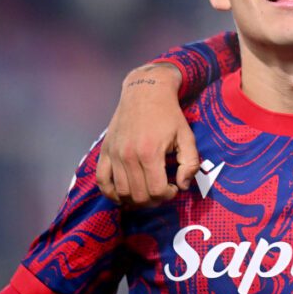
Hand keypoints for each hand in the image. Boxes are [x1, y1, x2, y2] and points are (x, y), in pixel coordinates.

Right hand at [95, 64, 198, 206]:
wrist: (145, 93)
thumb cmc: (169, 115)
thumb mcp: (187, 136)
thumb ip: (190, 162)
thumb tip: (184, 185)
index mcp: (150, 152)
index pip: (156, 190)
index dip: (168, 195)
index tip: (175, 188)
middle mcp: (128, 156)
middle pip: (138, 195)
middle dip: (153, 200)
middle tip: (162, 192)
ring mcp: (114, 154)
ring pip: (120, 192)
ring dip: (135, 200)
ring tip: (147, 193)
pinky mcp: (105, 152)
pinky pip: (102, 181)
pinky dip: (111, 193)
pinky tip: (124, 195)